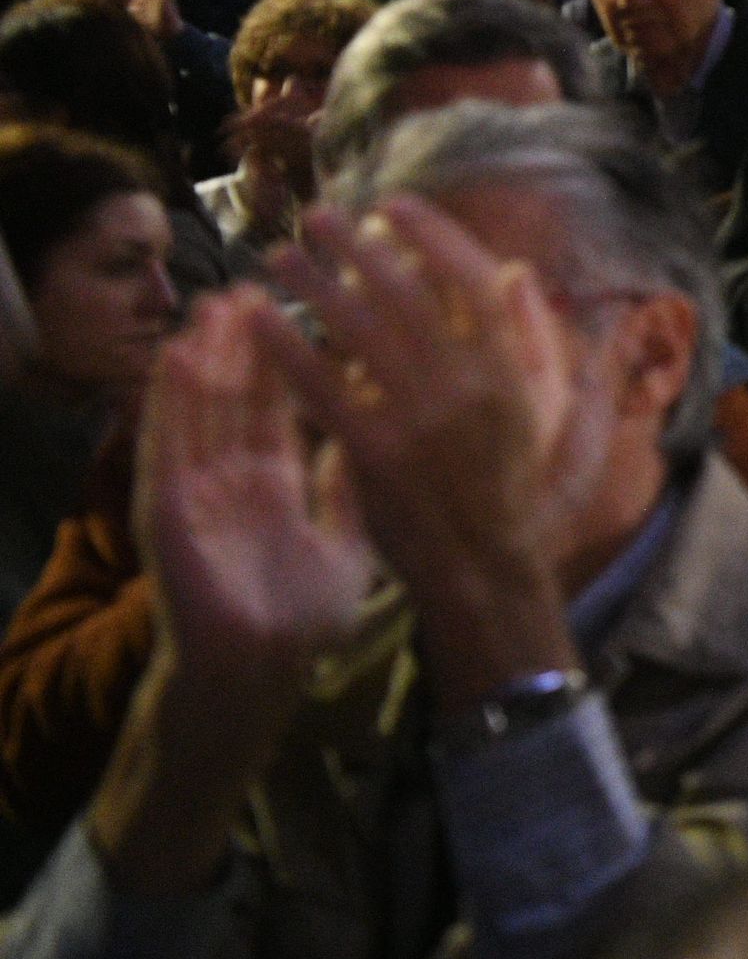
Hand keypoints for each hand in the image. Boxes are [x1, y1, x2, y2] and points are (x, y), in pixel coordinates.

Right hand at [134, 290, 375, 704]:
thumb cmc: (301, 621)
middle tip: (255, 283)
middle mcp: (233, 480)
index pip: (281, 409)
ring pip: (200, 410)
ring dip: (205, 357)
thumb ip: (348, 490)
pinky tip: (174, 358)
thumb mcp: (343, 544)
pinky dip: (169, 401)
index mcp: (275, 485)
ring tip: (215, 302)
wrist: (262, 675)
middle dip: (245, 344)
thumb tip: (367, 441)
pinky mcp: (168, 510)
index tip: (305, 311)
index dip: (288, 361)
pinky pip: (168, 446)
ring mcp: (198, 492)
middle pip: (238, 399)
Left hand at [258, 198, 598, 706]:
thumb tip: (517, 272)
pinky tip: (259, 320)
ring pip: (357, 331)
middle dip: (358, 246)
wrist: (485, 567)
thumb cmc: (515, 486)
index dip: (433, 235)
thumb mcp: (546, 406)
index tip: (396, 206)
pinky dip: (289, 348)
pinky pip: (321, 386)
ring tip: (278, 255)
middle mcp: (465, 384)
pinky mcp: (373, 451)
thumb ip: (535, 338)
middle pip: (404, 292)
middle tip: (318, 216)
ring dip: (312, 285)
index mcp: (510, 368)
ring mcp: (418, 418)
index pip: (473, 279)